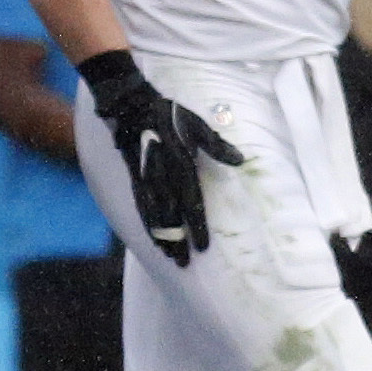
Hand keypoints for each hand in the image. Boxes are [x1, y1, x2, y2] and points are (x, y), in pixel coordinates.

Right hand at [80, 51, 242, 265]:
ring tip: (171, 258)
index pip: (191, 202)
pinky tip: (153, 238)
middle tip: (185, 263)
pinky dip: (147, 225)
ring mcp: (145, 180)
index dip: (198, 225)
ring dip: (162, 238)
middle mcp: (162, 177)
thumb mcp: (197, 125)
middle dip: (178, 241)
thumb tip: (241, 161)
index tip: (204, 247)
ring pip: (154, 216)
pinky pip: (141, 208)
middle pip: (171, 216)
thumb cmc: (168, 114)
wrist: (130, 107)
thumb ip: (217, 145)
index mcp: (180, 165)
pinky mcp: (134, 180)